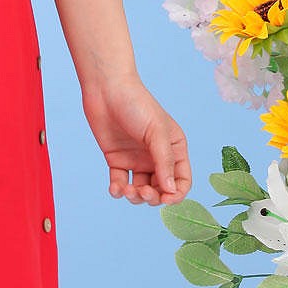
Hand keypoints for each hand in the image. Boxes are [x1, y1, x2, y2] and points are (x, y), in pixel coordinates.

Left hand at [82, 74, 191, 205]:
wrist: (106, 89)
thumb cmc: (136, 104)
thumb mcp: (157, 132)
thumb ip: (164, 161)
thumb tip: (171, 191)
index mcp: (174, 148)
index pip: (181, 180)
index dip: (176, 194)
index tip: (166, 199)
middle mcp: (156, 157)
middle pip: (161, 190)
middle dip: (153, 197)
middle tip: (142, 192)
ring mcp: (136, 160)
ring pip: (141, 191)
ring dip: (135, 196)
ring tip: (126, 189)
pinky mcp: (117, 160)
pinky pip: (120, 184)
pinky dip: (118, 191)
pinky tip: (115, 188)